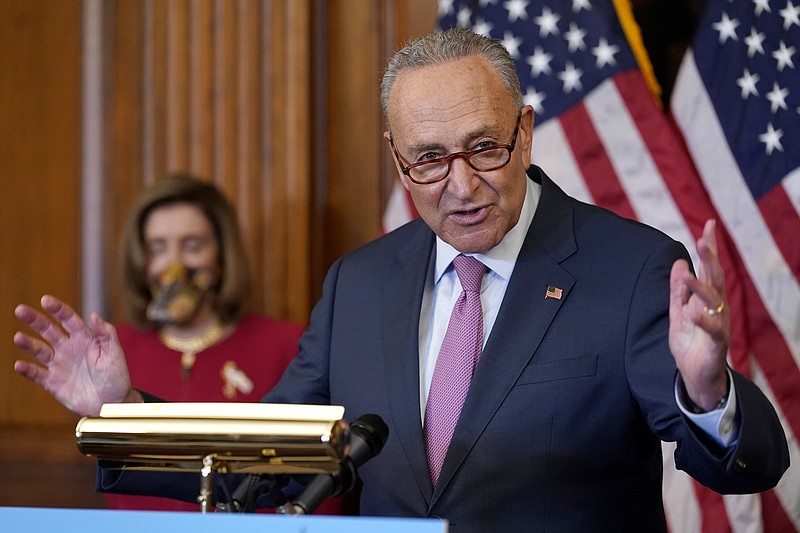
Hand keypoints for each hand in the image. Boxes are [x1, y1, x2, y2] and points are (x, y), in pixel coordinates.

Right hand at [13, 294, 139, 415]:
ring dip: (28, 343)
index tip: (45, 300)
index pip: (68, 319)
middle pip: (48, 330)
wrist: (112, 403)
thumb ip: (106, 334)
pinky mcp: (52, 382)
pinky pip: (37, 374)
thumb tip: (94, 315)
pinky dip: (28, 370)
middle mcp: (68, 348)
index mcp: (84, 338)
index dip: (57, 309)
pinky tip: (19, 365)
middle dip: (35, 320)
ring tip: (18, 337)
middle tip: (21, 310)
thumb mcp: (115, 353)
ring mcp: (59, 365)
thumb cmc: (117, 376)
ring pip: (39, 350)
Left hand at [669, 220, 730, 410]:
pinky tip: (692, 312)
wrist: (696, 375)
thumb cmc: (691, 342)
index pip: (709, 268)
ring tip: (688, 273)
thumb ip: (678, 289)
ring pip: (714, 300)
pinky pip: (713, 329)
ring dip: (700, 286)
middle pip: (715, 277)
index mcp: (707, 298)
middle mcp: (717, 307)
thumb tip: (678, 263)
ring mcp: (719, 323)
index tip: (709, 224)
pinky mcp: (716, 342)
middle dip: (710, 257)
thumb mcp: (679, 311)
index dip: (710, 247)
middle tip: (704, 237)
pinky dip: (702, 319)